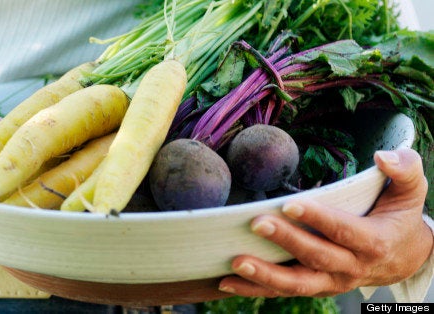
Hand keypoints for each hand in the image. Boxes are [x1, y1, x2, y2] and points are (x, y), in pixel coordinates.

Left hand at [218, 147, 431, 296]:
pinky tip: (226, 281)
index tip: (290, 205)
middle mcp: (351, 267)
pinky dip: (255, 289)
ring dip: (265, 276)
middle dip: (286, 241)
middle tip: (256, 223)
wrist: (404, 258)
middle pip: (317, 257)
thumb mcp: (411, 191)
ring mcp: (331, 283)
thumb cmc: (400, 216)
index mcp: (373, 241)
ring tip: (235, 262)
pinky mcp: (315, 288)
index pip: (343, 230)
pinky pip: (283, 292)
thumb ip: (404, 168)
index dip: (318, 218)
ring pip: (297, 284)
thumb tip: (381, 156)